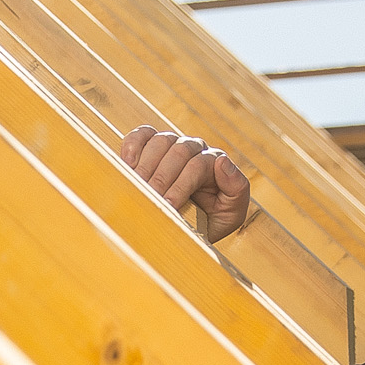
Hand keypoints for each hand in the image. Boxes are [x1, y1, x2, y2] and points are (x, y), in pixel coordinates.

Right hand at [117, 125, 253, 241]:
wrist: (183, 230)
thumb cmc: (208, 224)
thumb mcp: (230, 214)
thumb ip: (236, 189)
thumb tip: (222, 162)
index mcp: (215, 163)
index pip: (198, 166)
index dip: (181, 186)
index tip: (168, 206)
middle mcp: (195, 149)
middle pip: (178, 152)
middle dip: (162, 178)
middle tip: (150, 199)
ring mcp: (173, 144)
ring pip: (161, 141)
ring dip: (147, 165)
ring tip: (138, 187)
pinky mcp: (151, 143)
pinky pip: (142, 134)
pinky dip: (133, 145)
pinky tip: (127, 164)